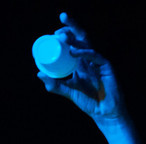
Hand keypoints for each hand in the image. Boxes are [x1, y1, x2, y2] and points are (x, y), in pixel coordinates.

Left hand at [37, 13, 126, 127]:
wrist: (104, 112)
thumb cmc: (88, 101)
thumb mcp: (68, 91)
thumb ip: (55, 84)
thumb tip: (39, 74)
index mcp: (80, 63)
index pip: (73, 43)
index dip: (65, 35)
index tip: (53, 34)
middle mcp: (88, 59)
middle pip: (80, 38)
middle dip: (71, 28)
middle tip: (58, 28)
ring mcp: (97, 62)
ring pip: (86, 43)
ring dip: (74, 39)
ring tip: (62, 37)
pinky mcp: (106, 66)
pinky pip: (94, 55)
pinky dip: (83, 52)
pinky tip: (73, 51)